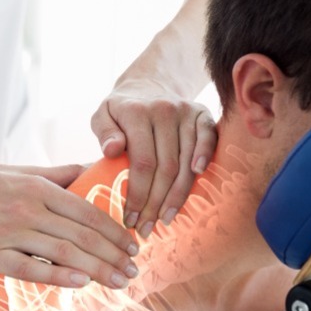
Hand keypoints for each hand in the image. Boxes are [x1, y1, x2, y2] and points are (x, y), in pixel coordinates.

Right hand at [0, 159, 138, 288]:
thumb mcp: (20, 169)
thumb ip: (57, 174)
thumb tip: (90, 169)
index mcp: (37, 186)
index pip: (87, 211)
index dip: (114, 230)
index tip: (132, 245)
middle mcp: (27, 208)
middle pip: (81, 236)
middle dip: (113, 254)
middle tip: (134, 269)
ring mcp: (8, 232)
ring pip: (63, 253)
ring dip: (97, 269)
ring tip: (119, 281)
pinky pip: (31, 268)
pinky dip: (58, 276)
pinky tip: (82, 283)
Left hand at [91, 82, 217, 237]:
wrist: (148, 83)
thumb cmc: (121, 109)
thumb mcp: (102, 115)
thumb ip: (104, 132)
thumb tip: (112, 151)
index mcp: (136, 112)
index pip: (141, 162)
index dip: (138, 195)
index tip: (130, 219)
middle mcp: (163, 110)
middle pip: (165, 167)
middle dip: (155, 203)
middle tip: (146, 227)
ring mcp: (185, 111)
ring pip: (186, 161)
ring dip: (178, 195)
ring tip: (166, 218)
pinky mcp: (201, 113)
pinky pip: (208, 138)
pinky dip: (205, 158)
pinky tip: (198, 178)